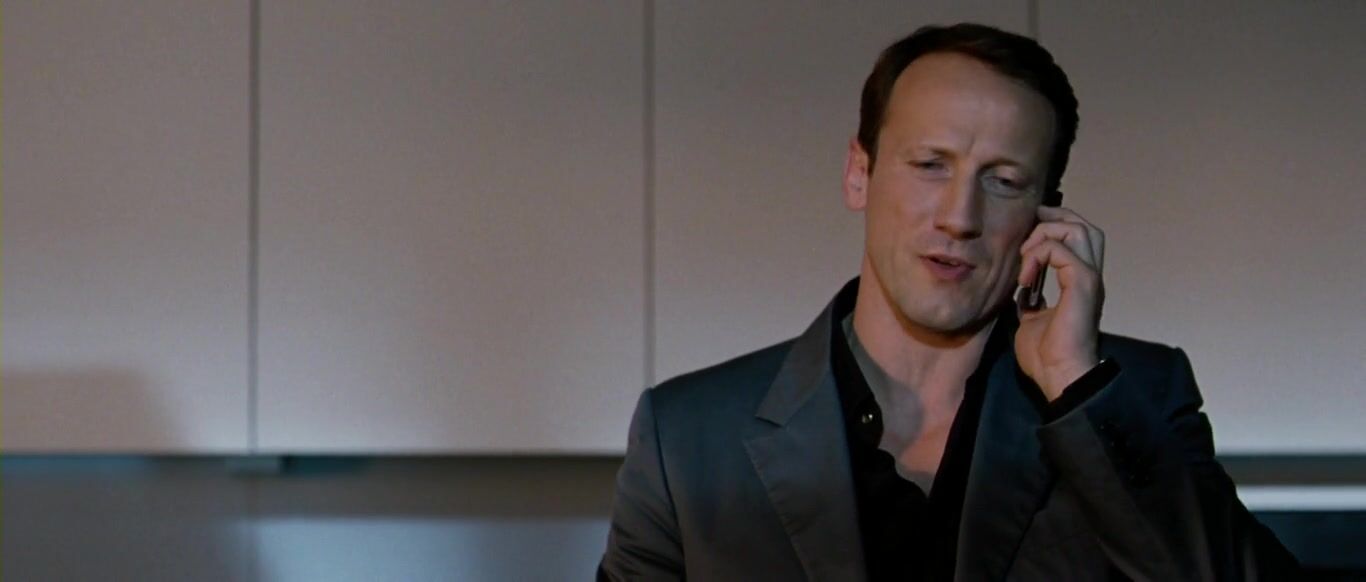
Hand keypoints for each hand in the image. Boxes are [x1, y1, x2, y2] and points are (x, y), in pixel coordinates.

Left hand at [1013, 205, 1105, 400]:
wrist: (1058, 375)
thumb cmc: (1046, 356)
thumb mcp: (1031, 319)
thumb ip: (1030, 300)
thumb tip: (1022, 291)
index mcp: (1080, 284)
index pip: (1079, 238)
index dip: (1054, 227)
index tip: (1026, 239)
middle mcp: (1090, 276)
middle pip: (1084, 226)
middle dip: (1055, 218)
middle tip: (1028, 230)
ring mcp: (1089, 279)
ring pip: (1078, 230)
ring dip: (1045, 234)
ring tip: (1025, 256)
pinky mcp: (1082, 284)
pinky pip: (1062, 250)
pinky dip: (1039, 254)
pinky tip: (1025, 277)